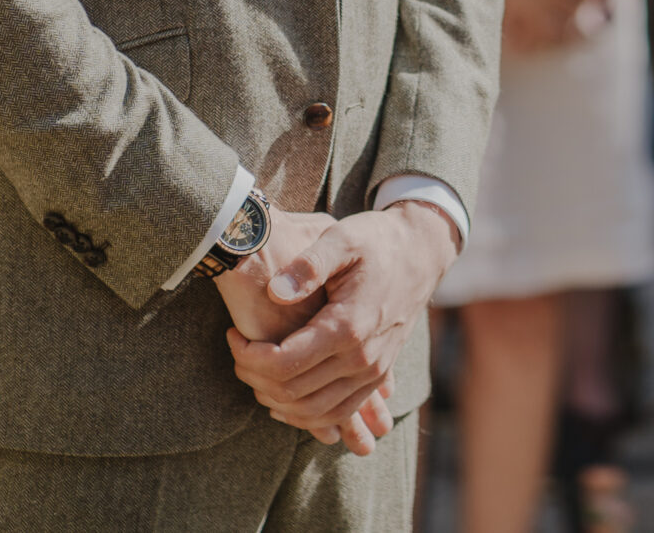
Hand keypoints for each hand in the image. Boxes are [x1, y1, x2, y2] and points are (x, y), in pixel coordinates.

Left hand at [227, 201, 458, 455]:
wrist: (421, 253)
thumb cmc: (376, 241)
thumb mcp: (342, 238)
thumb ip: (308, 264)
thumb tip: (275, 291)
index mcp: (348, 325)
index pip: (284, 363)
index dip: (248, 357)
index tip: (232, 335)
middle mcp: (362, 357)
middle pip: (293, 392)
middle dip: (254, 378)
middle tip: (238, 353)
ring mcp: (372, 372)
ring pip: (314, 412)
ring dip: (276, 400)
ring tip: (254, 372)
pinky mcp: (377, 377)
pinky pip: (337, 412)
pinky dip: (305, 415)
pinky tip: (283, 398)